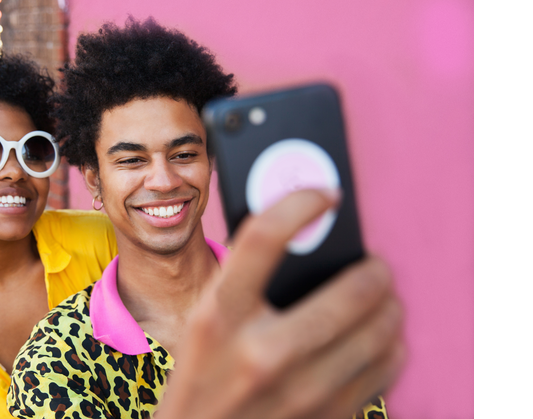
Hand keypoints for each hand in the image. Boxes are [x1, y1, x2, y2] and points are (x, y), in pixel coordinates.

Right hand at [157, 189, 404, 418]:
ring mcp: (298, 393)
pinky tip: (378, 341)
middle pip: (350, 292)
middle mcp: (259, 354)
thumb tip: (303, 231)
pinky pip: (385, 372)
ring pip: (379, 334)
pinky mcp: (326, 418)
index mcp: (218, 317)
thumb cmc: (202, 374)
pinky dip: (390, 348)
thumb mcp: (205, 321)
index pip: (261, 239)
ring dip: (389, 308)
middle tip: (374, 266)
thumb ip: (242, 279)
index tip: (326, 196)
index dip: (299, 204)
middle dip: (374, 271)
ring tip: (382, 301)